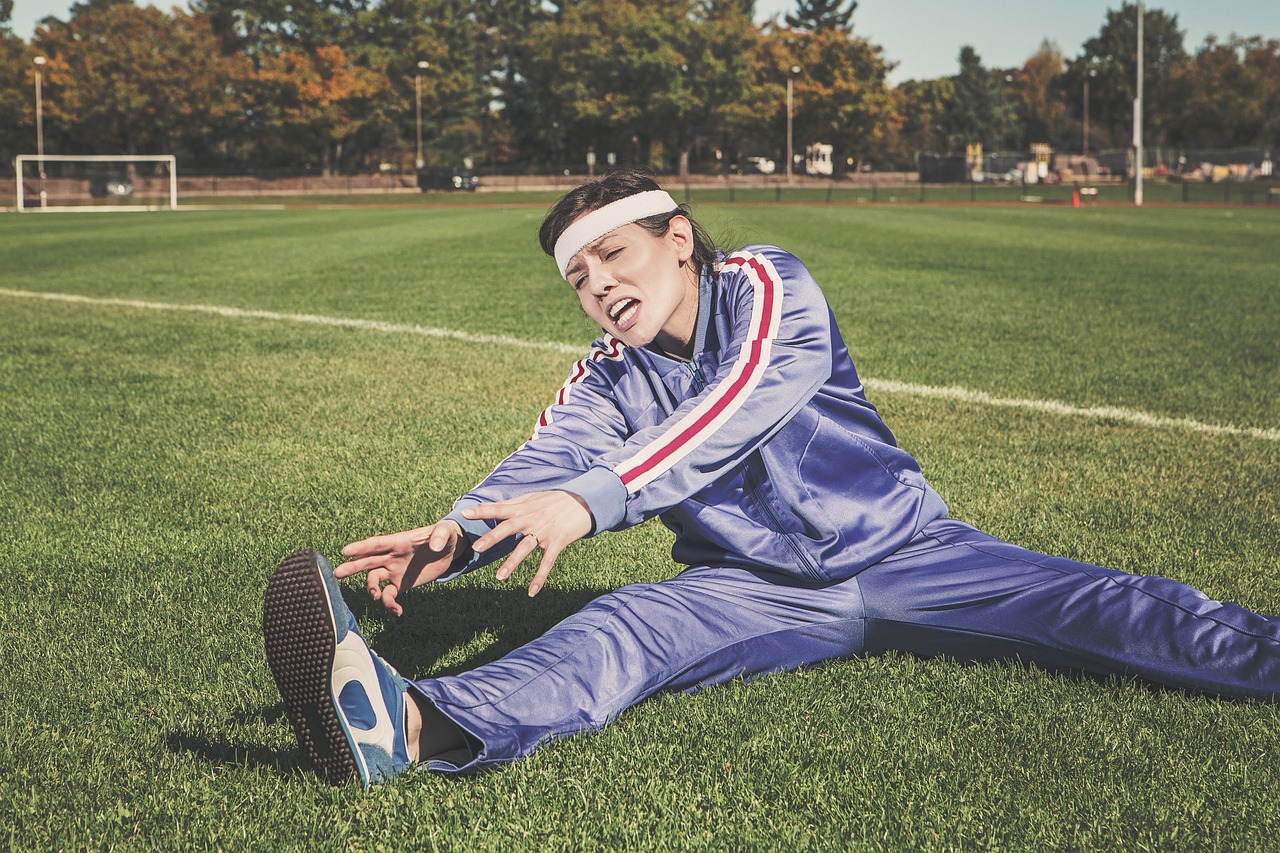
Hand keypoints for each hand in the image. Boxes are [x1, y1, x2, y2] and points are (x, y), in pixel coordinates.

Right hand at [335, 520, 463, 615]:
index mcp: (398, 541)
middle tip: (337, 574)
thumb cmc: (443, 535)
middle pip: (367, 561)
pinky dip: (389, 604)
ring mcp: (394, 571)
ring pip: (374, 580)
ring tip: (377, 596)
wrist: (448, 550)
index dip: (361, 547)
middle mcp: (391, 556)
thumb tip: (434, 546)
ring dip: (371, 589)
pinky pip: (389, 595)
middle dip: (352, 567)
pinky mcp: (401, 584)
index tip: (345, 551)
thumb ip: (439, 536)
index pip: (376, 544)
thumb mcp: (445, 532)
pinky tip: (398, 611)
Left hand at [463, 490, 592, 596]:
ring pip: (525, 548)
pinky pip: (547, 562)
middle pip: (508, 528)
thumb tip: (486, 506)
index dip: (482, 511)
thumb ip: (510, 504)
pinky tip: (531, 592)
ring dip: (512, 563)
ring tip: (499, 577)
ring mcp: (545, 531)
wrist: (584, 502)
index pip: (499, 508)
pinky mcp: (558, 542)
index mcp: (524, 508)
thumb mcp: (532, 498)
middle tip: (476, 548)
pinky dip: (539, 578)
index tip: (465, 514)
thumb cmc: (555, 500)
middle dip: (492, 538)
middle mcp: (532, 519)